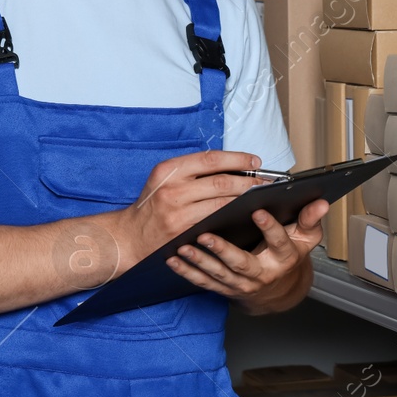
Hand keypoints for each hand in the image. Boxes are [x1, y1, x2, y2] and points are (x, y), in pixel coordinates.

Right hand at [108, 150, 265, 276]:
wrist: (130, 236)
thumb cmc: (153, 204)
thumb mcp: (165, 179)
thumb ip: (192, 170)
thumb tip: (232, 165)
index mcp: (169, 170)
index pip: (210, 159)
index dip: (237, 159)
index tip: (255, 162)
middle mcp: (173, 190)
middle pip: (221, 182)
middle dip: (248, 183)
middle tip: (265, 183)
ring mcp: (179, 213)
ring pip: (222, 204)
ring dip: (244, 201)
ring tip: (259, 198)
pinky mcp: (184, 233)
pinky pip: (215, 223)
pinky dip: (232, 218)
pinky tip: (243, 216)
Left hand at [166, 198, 328, 314]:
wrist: (277, 289)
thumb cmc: (288, 254)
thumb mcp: (304, 238)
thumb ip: (310, 219)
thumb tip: (321, 202)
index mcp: (284, 257)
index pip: (279, 242)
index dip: (270, 227)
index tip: (258, 210)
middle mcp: (263, 274)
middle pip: (242, 263)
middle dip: (223, 250)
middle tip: (206, 234)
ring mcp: (242, 284)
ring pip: (219, 274)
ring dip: (200, 261)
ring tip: (183, 245)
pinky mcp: (226, 289)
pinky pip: (205, 283)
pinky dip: (188, 272)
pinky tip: (174, 260)